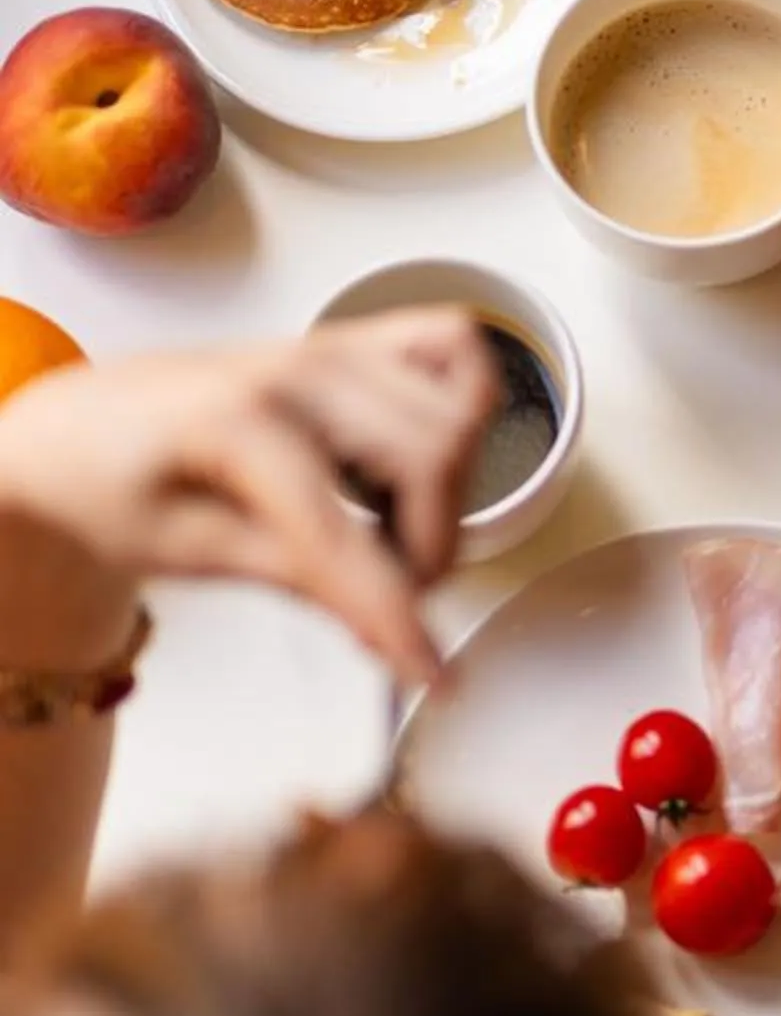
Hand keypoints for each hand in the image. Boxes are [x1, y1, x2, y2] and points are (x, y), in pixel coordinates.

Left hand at [0, 314, 495, 688]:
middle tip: (390, 602)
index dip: (396, 613)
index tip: (433, 674)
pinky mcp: (350, 341)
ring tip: (393, 536)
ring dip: (447, 491)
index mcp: (236, 419)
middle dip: (429, 549)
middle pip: (431, 455)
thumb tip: (390, 628)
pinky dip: (463, 400)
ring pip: (458, 409)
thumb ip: (296, 579)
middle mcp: (297, 367)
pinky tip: (424, 459)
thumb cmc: (111, 482)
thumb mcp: (184, 552)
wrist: (81, 430)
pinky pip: (451, 342)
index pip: (345, 530)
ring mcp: (330, 346)